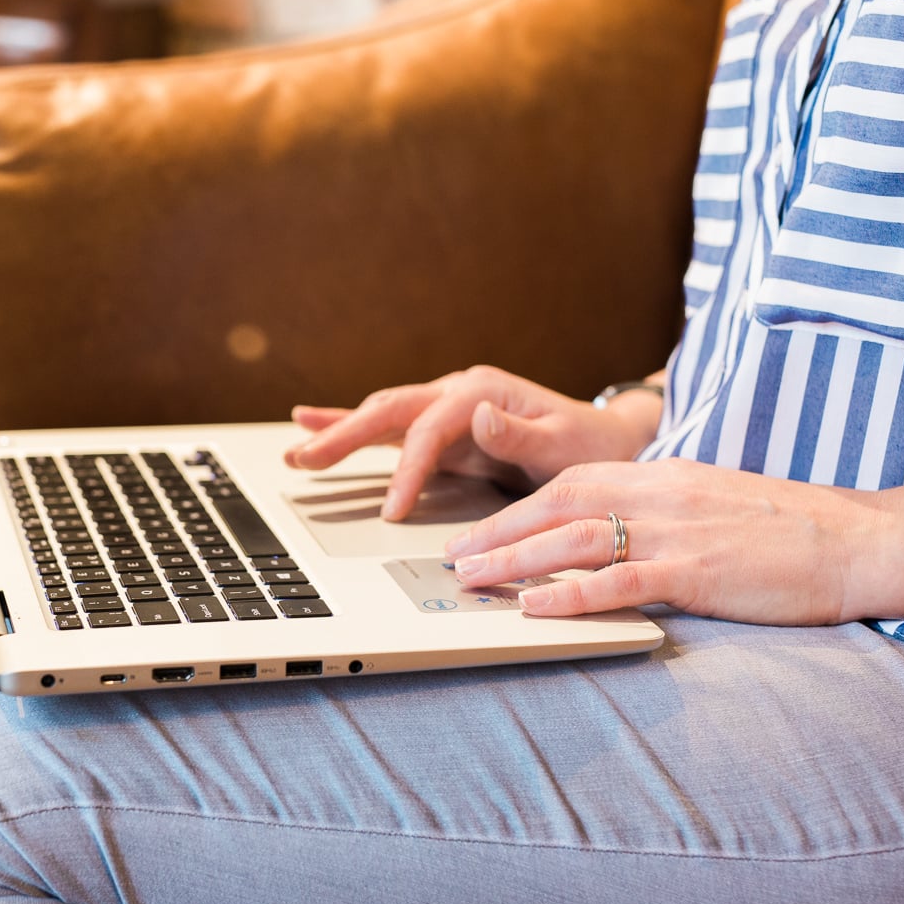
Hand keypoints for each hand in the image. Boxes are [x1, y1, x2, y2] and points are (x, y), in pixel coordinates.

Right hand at [285, 366, 661, 520]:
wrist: (606, 439)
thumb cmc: (589, 445)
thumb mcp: (566, 445)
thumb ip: (521, 433)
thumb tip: (480, 416)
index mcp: (482, 392)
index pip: (429, 431)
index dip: (407, 470)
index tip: (393, 511)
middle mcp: (458, 392)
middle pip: (390, 411)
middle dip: (345, 435)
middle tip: (306, 461)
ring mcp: (446, 408)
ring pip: (381, 415)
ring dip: (338, 431)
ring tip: (297, 448)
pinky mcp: (442, 428)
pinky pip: (390, 428)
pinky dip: (352, 426)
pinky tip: (313, 423)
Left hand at [446, 458, 886, 624]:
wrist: (856, 539)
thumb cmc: (785, 529)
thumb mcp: (708, 504)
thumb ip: (657, 512)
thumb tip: (609, 537)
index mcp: (659, 476)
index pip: (568, 484)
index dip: (515, 509)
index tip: (477, 533)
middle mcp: (659, 494)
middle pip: (557, 506)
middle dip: (498, 532)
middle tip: (453, 558)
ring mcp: (676, 532)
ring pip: (574, 539)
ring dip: (515, 560)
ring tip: (472, 581)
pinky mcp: (697, 571)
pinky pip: (618, 581)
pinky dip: (569, 593)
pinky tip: (533, 606)